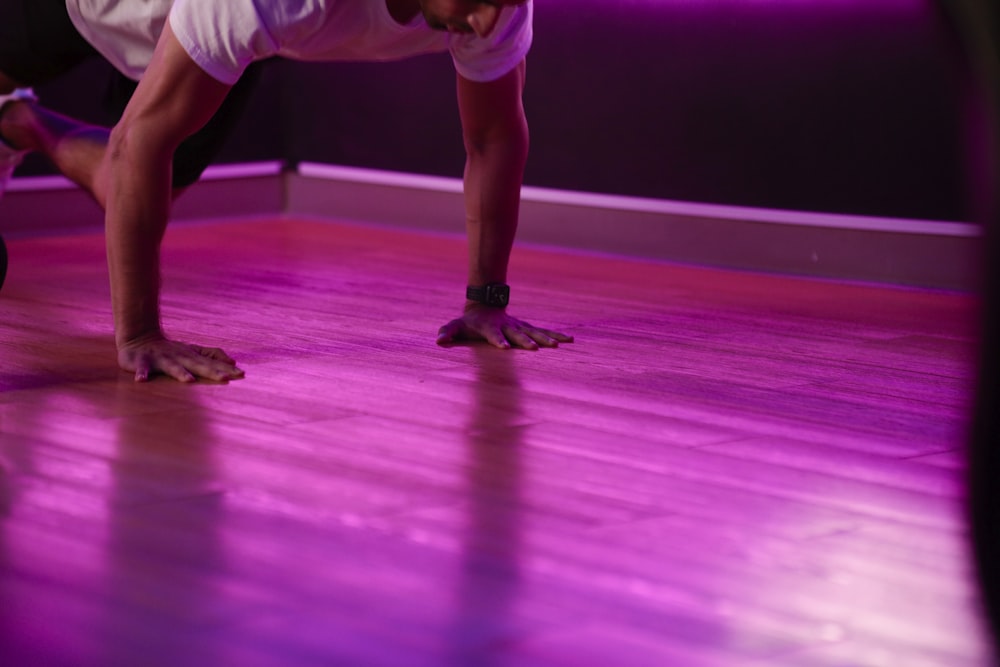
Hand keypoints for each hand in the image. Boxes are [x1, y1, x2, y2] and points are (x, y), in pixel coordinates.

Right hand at [117, 332, 244, 382]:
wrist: (140, 338)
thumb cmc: (171, 350)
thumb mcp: (193, 351)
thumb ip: (213, 355)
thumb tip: (233, 362)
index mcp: (191, 356)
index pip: (212, 362)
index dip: (226, 368)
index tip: (242, 374)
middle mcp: (179, 356)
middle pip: (197, 365)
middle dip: (211, 372)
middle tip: (225, 379)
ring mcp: (161, 358)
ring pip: (172, 367)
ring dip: (180, 373)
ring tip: (188, 381)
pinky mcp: (142, 361)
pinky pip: (142, 368)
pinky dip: (142, 373)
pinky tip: (142, 380)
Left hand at [436, 306, 573, 349]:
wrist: (485, 306)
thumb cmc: (469, 321)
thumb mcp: (456, 326)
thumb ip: (447, 332)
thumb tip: (437, 341)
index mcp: (491, 328)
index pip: (494, 335)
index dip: (499, 341)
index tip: (505, 348)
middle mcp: (508, 327)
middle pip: (518, 335)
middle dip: (526, 341)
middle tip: (535, 349)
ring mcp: (519, 327)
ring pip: (535, 332)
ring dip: (546, 339)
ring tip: (558, 345)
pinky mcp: (527, 328)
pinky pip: (544, 331)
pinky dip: (557, 335)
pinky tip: (570, 340)